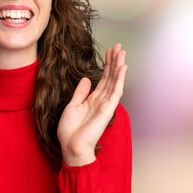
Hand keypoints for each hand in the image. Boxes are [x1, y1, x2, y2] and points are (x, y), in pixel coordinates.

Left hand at [57, 43, 126, 165]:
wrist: (71, 146)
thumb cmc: (70, 131)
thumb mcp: (72, 106)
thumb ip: (80, 92)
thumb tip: (86, 79)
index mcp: (93, 100)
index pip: (103, 79)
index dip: (106, 65)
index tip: (109, 51)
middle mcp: (102, 100)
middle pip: (110, 77)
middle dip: (114, 61)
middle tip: (119, 46)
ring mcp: (106, 104)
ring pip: (115, 81)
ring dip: (119, 66)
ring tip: (122, 52)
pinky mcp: (108, 109)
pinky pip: (116, 91)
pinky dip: (120, 79)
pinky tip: (122, 67)